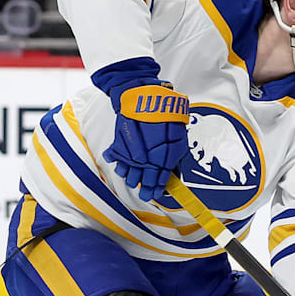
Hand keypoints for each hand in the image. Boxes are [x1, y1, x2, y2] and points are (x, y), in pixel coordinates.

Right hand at [102, 82, 190, 202]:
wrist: (146, 101)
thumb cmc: (166, 118)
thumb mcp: (179, 140)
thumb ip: (175, 158)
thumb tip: (173, 171)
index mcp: (163, 160)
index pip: (159, 182)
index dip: (157, 190)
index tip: (156, 194)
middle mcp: (146, 160)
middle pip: (143, 181)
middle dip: (145, 190)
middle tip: (145, 195)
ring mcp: (132, 153)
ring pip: (128, 174)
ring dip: (131, 178)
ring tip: (133, 180)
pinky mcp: (119, 145)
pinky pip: (115, 160)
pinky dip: (117, 163)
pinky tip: (121, 166)